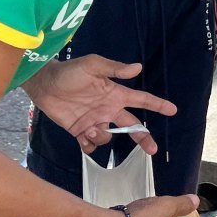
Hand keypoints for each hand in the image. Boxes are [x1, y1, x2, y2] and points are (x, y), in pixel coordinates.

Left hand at [25, 56, 174, 154]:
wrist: (44, 84)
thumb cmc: (69, 72)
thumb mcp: (92, 65)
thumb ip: (114, 68)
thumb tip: (138, 67)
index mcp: (115, 94)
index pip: (141, 100)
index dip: (157, 105)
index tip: (173, 110)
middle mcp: (108, 110)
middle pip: (131, 126)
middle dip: (143, 138)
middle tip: (152, 150)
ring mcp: (94, 121)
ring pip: (107, 138)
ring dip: (101, 137)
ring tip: (89, 129)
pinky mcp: (80, 131)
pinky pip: (90, 146)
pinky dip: (88, 146)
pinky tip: (83, 138)